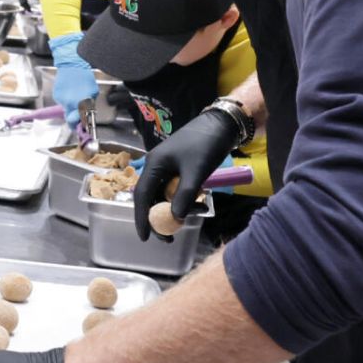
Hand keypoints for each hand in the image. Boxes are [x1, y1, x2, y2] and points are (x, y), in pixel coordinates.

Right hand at [48, 33, 99, 128]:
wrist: (72, 65)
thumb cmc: (84, 76)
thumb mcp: (93, 91)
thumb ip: (89, 105)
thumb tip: (87, 114)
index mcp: (80, 104)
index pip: (77, 122)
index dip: (78, 127)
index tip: (81, 128)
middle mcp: (69, 103)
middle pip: (69, 118)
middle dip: (74, 118)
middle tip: (78, 115)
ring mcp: (61, 99)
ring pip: (66, 109)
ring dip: (70, 106)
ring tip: (75, 95)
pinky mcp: (56, 95)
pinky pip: (61, 101)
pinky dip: (65, 99)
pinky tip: (69, 91)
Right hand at [132, 107, 244, 240]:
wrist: (222, 125)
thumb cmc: (205, 145)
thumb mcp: (196, 172)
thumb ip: (184, 196)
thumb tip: (174, 218)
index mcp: (154, 165)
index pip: (141, 196)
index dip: (141, 218)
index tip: (145, 238)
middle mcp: (157, 166)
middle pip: (151, 198)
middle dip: (160, 218)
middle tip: (170, 237)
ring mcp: (168, 167)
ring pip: (165, 195)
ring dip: (178, 208)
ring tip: (199, 211)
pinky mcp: (179, 168)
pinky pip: (176, 189)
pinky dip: (185, 199)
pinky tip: (201, 202)